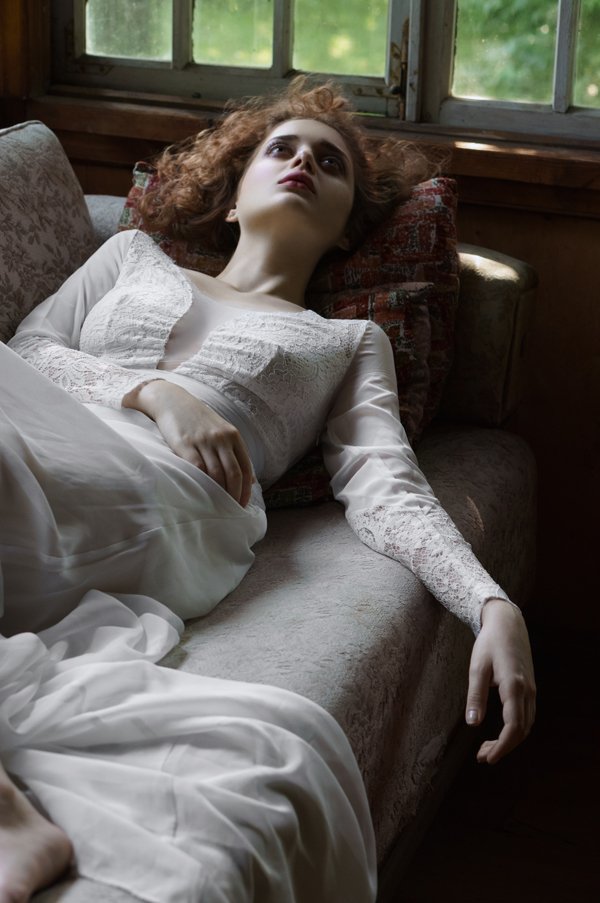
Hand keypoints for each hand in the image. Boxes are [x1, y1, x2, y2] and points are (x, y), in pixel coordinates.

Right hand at [123, 380, 254, 506]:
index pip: (246, 468)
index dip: (246, 490)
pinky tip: (201, 494)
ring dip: (219, 493)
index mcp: (233, 436)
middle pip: (234, 474)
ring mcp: (204, 441)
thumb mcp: (223, 431)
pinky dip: (202, 484)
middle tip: (232, 510)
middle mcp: (221, 438)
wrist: (172, 400)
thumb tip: (252, 480)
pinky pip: (197, 469)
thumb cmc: (198, 420)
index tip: (243, 504)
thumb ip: (236, 453)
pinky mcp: (185, 444)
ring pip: (216, 474)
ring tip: (217, 507)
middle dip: (235, 495)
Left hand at [465, 598, 535, 763]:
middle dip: (503, 747)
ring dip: (510, 740)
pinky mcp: (529, 687)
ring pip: (526, 724)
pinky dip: (515, 729)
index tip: (487, 758)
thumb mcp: (477, 668)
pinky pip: (527, 715)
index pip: (514, 727)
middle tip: (482, 756)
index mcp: (514, 687)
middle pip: (522, 730)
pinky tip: (500, 732)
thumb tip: (472, 723)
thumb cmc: (490, 643)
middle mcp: (528, 691)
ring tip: (487, 747)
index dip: (502, 746)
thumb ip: (475, 696)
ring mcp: (531, 690)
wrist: (507, 623)